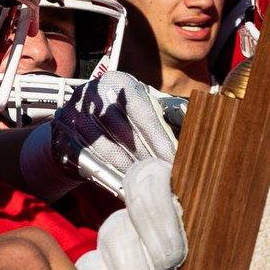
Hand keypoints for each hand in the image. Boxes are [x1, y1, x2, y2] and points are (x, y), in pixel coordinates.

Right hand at [48, 70, 187, 269]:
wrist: (78, 126)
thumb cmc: (124, 121)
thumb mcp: (145, 111)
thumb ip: (171, 116)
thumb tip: (207, 125)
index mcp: (120, 81)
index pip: (142, 111)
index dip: (159, 139)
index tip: (175, 162)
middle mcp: (93, 92)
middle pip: (123, 131)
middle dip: (146, 159)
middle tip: (165, 180)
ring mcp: (73, 111)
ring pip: (104, 147)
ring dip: (127, 170)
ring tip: (146, 186)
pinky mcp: (61, 134)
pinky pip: (86, 158)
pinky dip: (106, 175)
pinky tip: (123, 187)